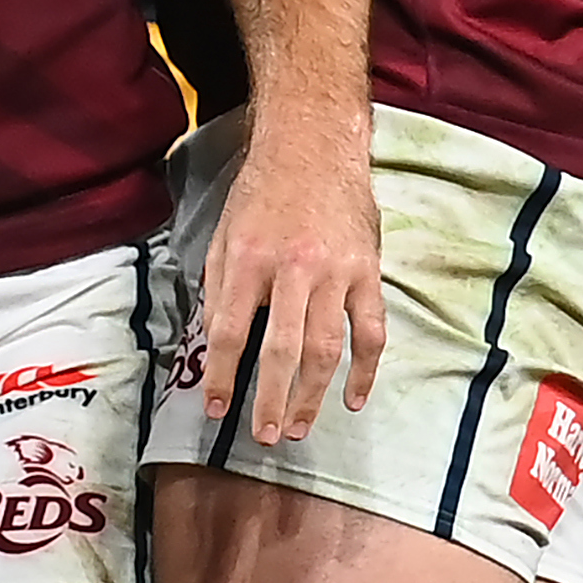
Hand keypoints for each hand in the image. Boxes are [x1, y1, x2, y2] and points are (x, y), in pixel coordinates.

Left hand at [201, 113, 386, 444]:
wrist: (314, 145)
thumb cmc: (262, 192)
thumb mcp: (224, 233)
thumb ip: (217, 287)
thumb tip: (211, 343)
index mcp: (248, 259)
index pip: (228, 332)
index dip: (219, 376)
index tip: (215, 409)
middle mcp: (292, 268)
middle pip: (280, 350)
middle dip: (269, 400)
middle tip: (264, 437)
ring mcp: (335, 272)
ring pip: (325, 349)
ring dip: (311, 396)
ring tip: (297, 428)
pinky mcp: (368, 272)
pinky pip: (371, 331)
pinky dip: (366, 371)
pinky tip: (354, 399)